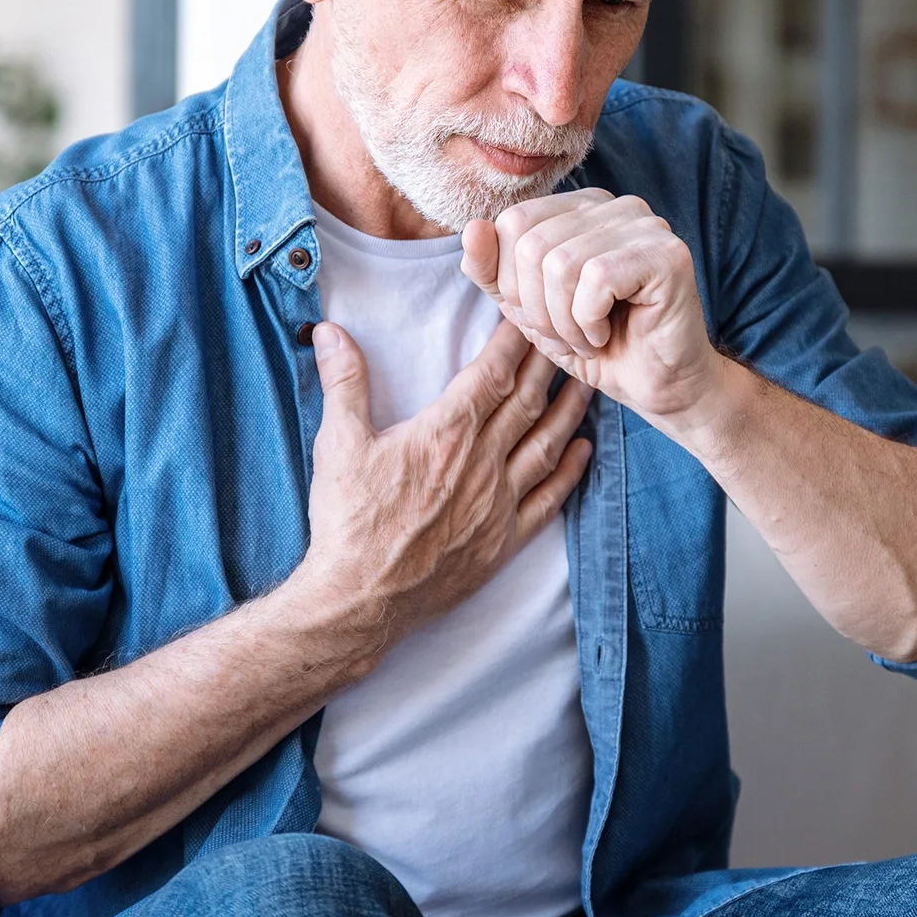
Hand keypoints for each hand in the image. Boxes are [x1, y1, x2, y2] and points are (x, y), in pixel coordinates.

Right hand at [290, 318, 592, 641]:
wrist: (360, 599)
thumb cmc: (348, 521)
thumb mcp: (338, 443)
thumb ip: (343, 382)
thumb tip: (330, 332)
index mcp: (445, 433)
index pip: (492, 373)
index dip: (514, 341)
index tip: (528, 316)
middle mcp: (481, 463)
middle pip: (527, 402)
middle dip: (549, 364)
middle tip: (567, 335)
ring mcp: (497, 504)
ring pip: (546, 444)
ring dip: (569, 410)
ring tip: (586, 382)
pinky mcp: (503, 542)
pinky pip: (549, 500)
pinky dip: (570, 473)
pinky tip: (583, 451)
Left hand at [462, 189, 729, 427]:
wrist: (658, 388)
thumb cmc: (597, 345)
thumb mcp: (527, 310)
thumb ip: (493, 271)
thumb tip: (471, 228)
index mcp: (579, 207)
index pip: (513, 221)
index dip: (512, 282)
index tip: (543, 317)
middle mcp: (613, 204)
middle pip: (532, 243)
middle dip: (537, 308)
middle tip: (567, 336)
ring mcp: (645, 224)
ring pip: (561, 263)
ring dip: (564, 321)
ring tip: (588, 338)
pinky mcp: (667, 254)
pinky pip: (597, 280)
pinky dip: (590, 322)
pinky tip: (607, 335)